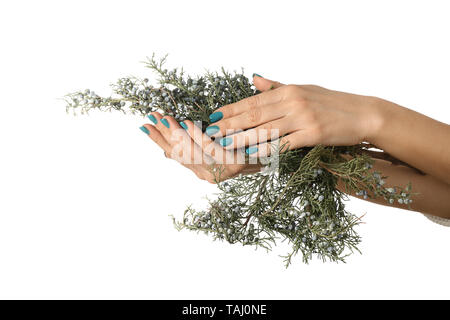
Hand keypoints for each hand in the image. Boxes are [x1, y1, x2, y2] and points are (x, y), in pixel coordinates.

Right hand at [140, 112, 261, 182]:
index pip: (174, 154)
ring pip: (190, 153)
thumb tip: (167, 150)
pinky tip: (188, 123)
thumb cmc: (246, 150)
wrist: (276, 158)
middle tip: (153, 117)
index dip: (159, 141)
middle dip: (163, 136)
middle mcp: (207, 174)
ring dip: (176, 135)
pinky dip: (197, 137)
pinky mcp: (232, 166)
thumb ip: (194, 146)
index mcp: (202, 169)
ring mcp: (218, 173)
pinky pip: (209, 150)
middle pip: (178, 154)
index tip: (145, 126)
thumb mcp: (217, 147)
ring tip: (166, 118)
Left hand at [205, 75, 381, 155]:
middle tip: (212, 132)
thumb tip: (254, 79)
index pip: (253, 100)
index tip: (214, 116)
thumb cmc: (332, 102)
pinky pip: (284, 144)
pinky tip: (252, 154)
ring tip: (224, 144)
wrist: (364, 113)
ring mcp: (302, 118)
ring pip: (266, 129)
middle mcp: (293, 102)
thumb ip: (277, 87)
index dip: (232, 109)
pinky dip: (267, 150)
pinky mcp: (313, 134)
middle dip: (231, 124)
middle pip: (255, 114)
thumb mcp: (304, 88)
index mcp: (288, 91)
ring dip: (242, 138)